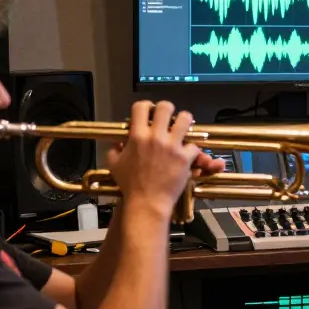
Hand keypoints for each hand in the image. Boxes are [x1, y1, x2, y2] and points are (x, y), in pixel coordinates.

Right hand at [104, 101, 223, 215]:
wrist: (146, 202)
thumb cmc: (130, 186)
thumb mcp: (114, 165)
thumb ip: (114, 150)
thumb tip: (117, 143)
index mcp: (137, 136)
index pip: (141, 107)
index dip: (147, 106)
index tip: (150, 111)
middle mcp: (155, 137)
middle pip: (166, 107)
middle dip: (168, 109)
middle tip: (170, 118)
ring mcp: (171, 146)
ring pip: (186, 119)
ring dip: (186, 122)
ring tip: (183, 128)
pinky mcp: (184, 158)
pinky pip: (195, 145)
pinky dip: (193, 149)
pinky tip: (189, 153)